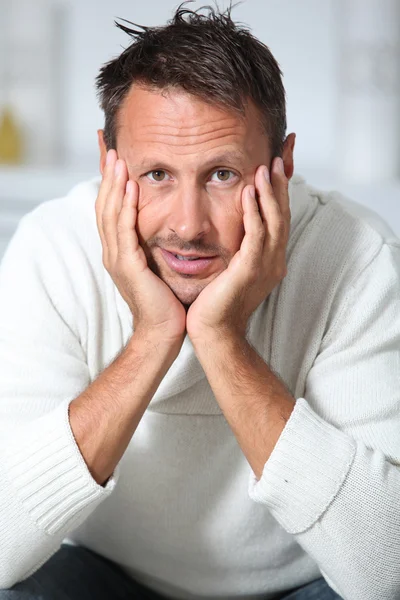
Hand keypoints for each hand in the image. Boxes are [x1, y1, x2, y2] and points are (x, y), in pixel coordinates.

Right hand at [95, 149, 186, 345]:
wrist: (163, 332)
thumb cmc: (165, 302)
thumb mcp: (158, 267)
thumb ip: (154, 246)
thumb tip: (168, 228)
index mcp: (120, 252)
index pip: (112, 211)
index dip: (112, 186)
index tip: (117, 160)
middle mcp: (113, 253)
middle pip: (105, 207)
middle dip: (108, 178)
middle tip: (111, 150)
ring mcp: (118, 259)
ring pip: (110, 215)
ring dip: (114, 186)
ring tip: (117, 160)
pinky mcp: (129, 266)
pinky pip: (124, 231)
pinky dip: (126, 208)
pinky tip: (131, 188)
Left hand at [186, 158, 290, 341]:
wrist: (213, 331)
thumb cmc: (217, 302)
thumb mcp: (231, 269)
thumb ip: (237, 248)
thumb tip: (231, 229)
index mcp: (270, 260)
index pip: (278, 220)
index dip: (278, 193)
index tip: (274, 167)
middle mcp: (273, 261)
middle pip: (282, 216)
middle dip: (280, 186)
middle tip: (277, 158)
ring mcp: (265, 266)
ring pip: (274, 222)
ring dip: (270, 193)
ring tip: (265, 167)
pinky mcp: (250, 270)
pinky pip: (256, 235)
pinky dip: (255, 212)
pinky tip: (249, 192)